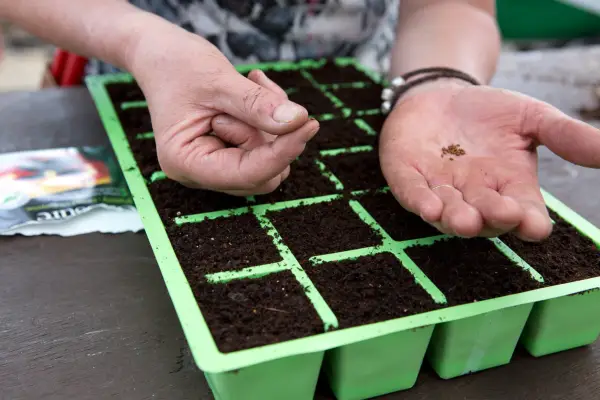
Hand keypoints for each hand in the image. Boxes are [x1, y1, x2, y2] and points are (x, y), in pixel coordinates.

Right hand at [127, 26, 318, 195]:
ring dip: (272, 123)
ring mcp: (214, 165)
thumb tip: (298, 122)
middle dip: (272, 135)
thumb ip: (257, 105)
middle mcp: (199, 172)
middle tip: (262, 93)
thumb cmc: (178, 65)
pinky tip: (255, 88)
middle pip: (261, 174)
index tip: (308, 124)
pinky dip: (269, 118)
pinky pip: (263, 146)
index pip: (248, 174)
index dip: (282, 152)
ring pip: (267, 160)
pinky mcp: (228, 153)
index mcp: (186, 162)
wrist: (160, 54)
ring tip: (254, 84)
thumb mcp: (218, 81)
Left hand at [379, 79, 599, 239]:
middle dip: (494, 217)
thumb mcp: (531, 118)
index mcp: (509, 187)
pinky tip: (429, 208)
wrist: (441, 94)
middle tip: (504, 214)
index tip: (535, 227)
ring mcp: (440, 190)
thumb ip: (565, 135)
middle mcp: (475, 196)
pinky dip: (421, 202)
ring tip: (466, 221)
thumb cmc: (488, 112)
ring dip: (456, 219)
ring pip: (449, 213)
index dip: (529, 221)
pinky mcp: (408, 179)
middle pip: (487, 217)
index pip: (524, 211)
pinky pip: (413, 195)